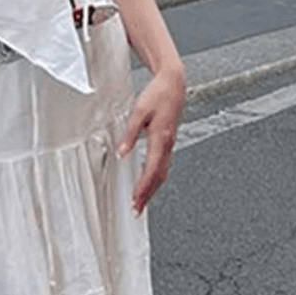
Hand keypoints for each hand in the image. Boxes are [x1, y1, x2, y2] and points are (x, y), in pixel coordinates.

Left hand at [117, 64, 185, 214]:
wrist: (173, 83)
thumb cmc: (158, 95)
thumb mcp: (139, 111)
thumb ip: (130, 134)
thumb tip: (122, 152)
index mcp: (161, 139)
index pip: (152, 170)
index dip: (143, 188)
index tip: (136, 201)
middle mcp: (167, 145)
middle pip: (158, 177)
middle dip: (147, 195)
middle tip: (137, 210)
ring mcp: (169, 145)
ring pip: (162, 173)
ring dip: (151, 189)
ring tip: (141, 202)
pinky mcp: (168, 142)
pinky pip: (162, 166)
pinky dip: (155, 178)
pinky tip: (148, 183)